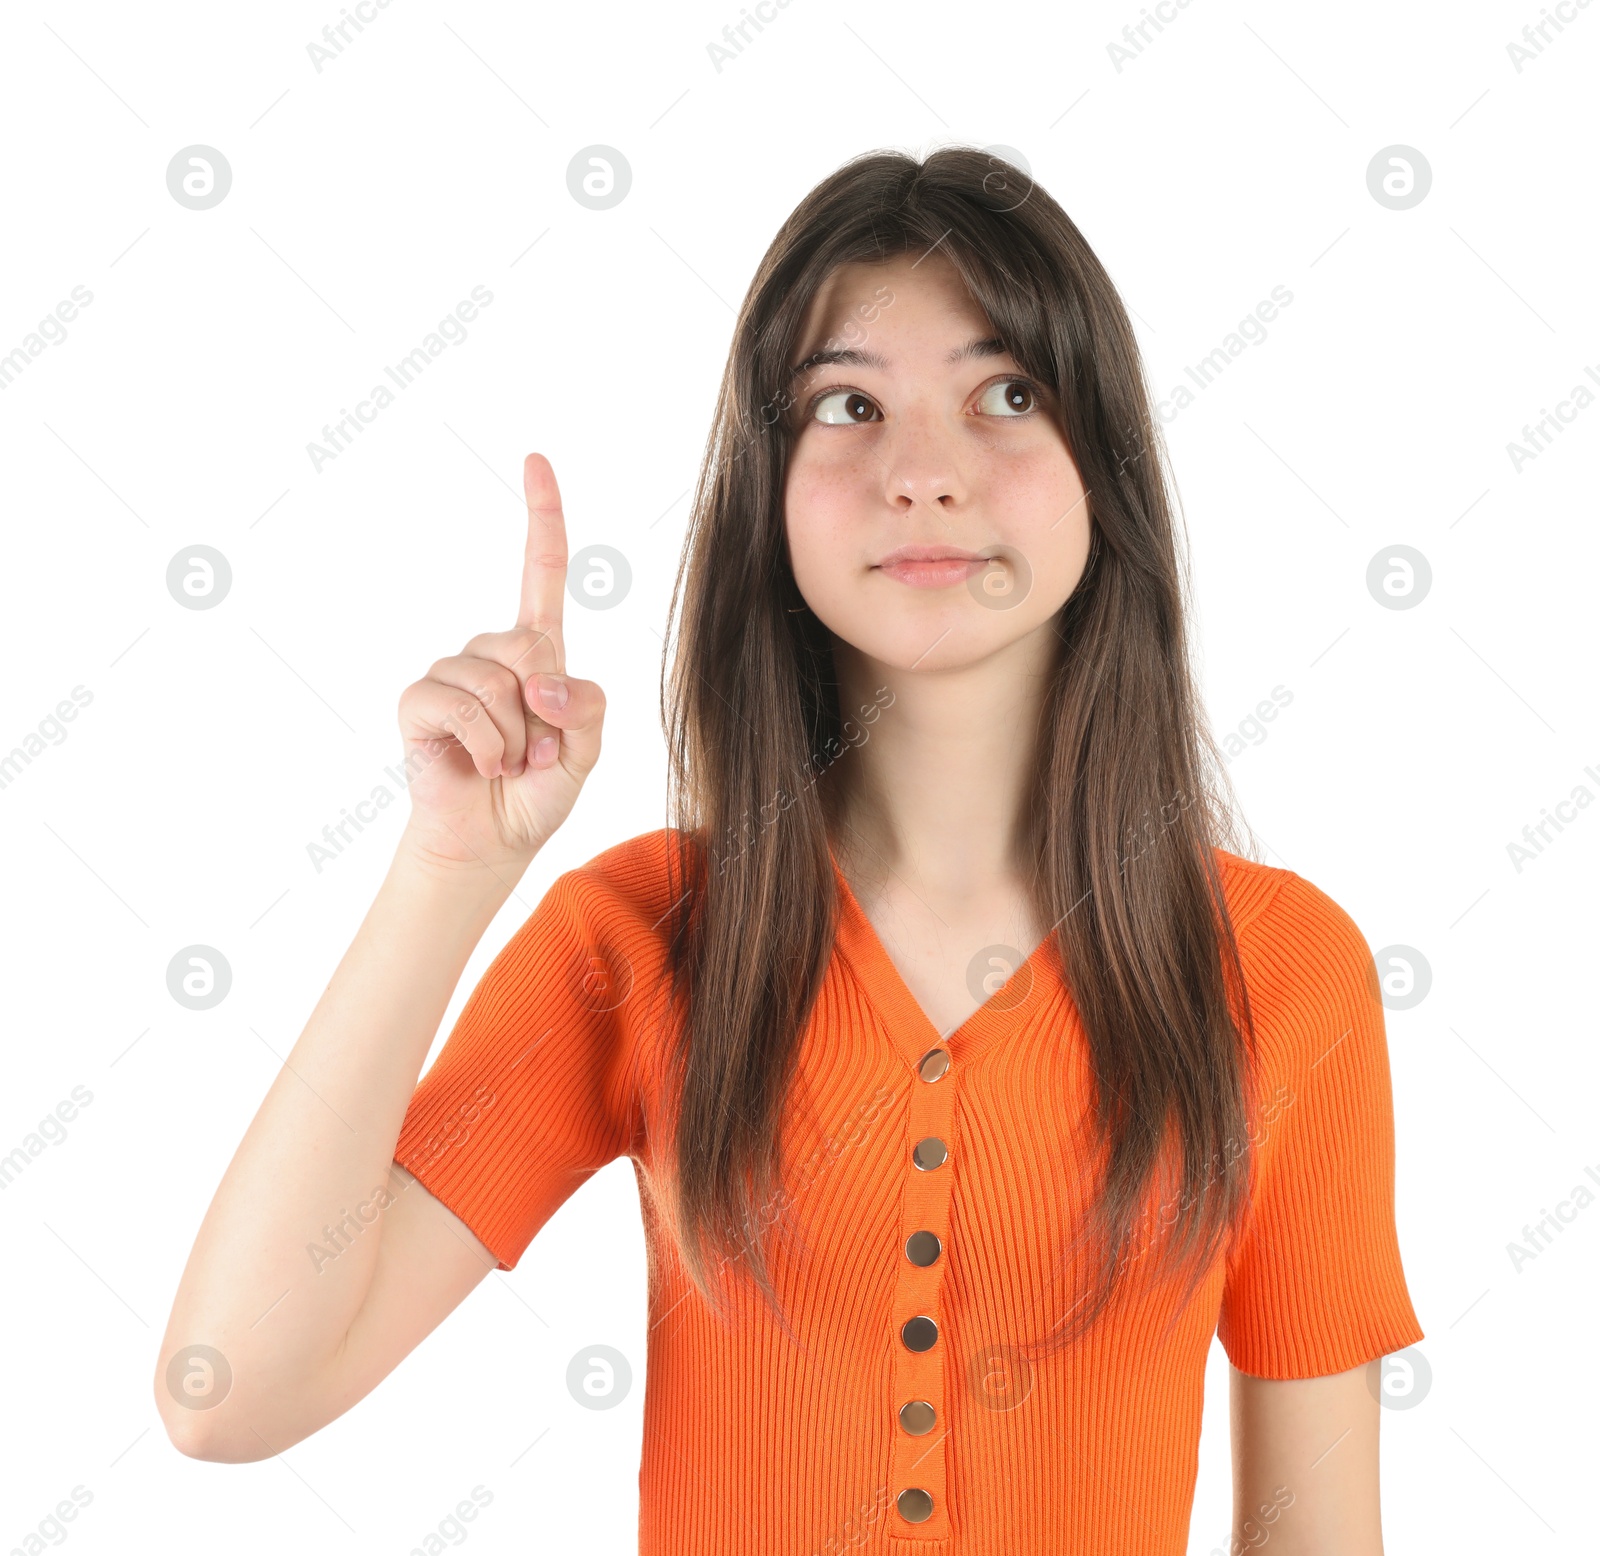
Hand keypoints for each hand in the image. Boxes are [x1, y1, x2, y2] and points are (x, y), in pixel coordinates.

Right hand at [395, 453, 605, 874]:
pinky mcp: (420, 702)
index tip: (535, 459)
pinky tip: (483, 766)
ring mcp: (451, 674)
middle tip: (538, 750)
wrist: (493, 842)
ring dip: (517, 739)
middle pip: (531, 646)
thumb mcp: (587, 750)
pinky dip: (488, 747)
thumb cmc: (538, 791)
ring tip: (509, 763)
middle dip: (546, 709)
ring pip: (498, 684)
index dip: (542, 516)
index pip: (540, 572)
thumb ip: (587, 707)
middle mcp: (491, 653)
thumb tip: (542, 682)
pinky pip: (462, 706)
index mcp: (536, 651)